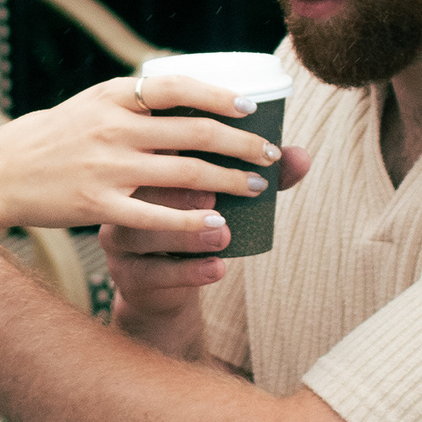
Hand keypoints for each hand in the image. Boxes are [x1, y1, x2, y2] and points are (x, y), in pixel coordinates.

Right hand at [0, 72, 287, 245]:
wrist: (0, 172)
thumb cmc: (53, 138)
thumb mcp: (90, 104)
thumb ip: (134, 100)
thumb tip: (185, 90)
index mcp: (113, 96)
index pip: (179, 87)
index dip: (221, 96)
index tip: (253, 108)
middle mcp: (114, 127)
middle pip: (195, 132)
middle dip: (242, 144)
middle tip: (271, 154)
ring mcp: (107, 168)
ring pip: (186, 174)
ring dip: (230, 181)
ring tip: (257, 188)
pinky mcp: (98, 205)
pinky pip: (155, 216)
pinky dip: (191, 220)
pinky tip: (218, 224)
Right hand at [101, 143, 311, 338]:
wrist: (158, 283)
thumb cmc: (195, 223)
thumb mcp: (224, 198)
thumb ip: (259, 177)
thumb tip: (302, 155)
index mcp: (145, 166)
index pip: (160, 145)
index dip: (192, 139)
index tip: (232, 144)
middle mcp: (125, 197)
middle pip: (147, 187)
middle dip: (188, 189)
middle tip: (223, 193)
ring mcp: (119, 235)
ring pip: (144, 231)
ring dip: (188, 233)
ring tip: (223, 233)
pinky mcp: (126, 272)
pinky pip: (152, 271)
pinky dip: (189, 271)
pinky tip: (218, 267)